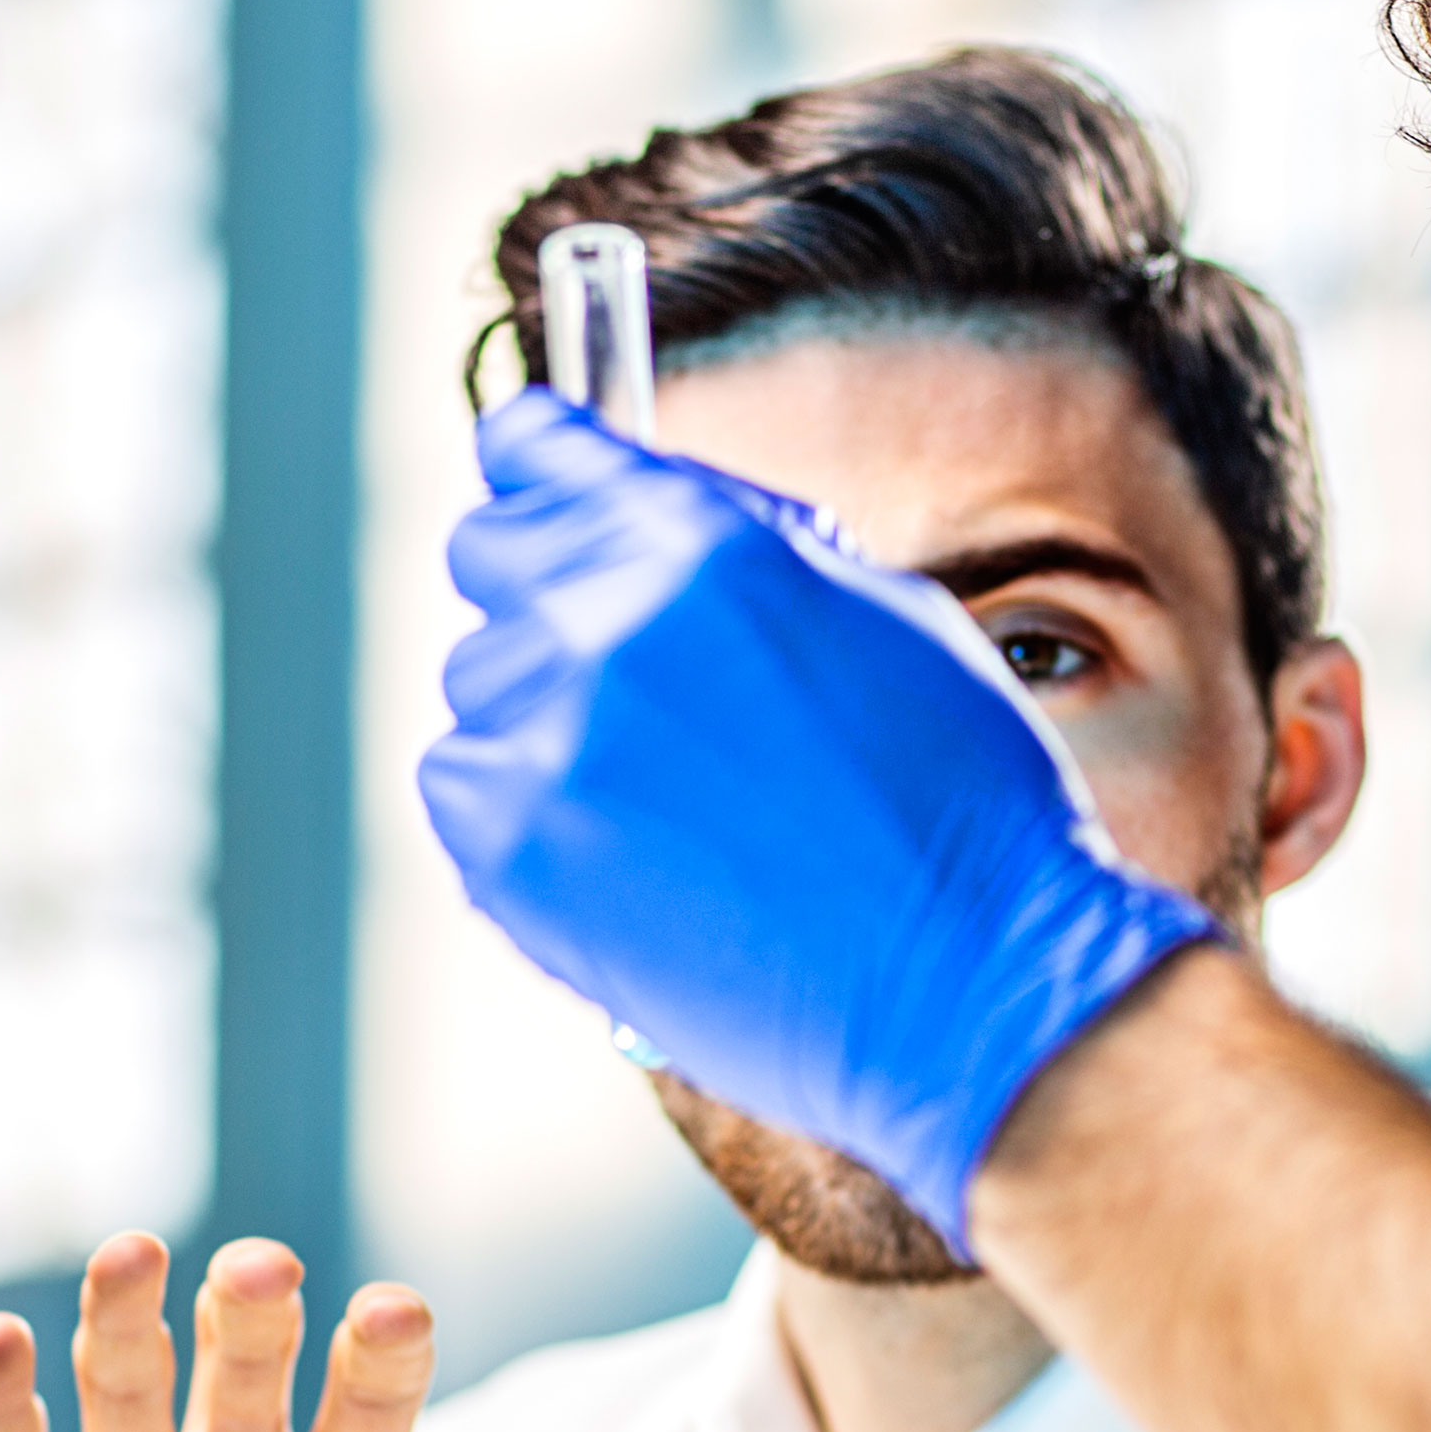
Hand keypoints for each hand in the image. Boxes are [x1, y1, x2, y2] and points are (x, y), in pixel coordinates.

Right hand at [0, 1233, 626, 1431]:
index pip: (374, 1406)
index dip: (382, 1355)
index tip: (391, 1316)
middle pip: (248, 1362)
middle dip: (253, 1309)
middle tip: (261, 1273)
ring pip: (127, 1379)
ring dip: (125, 1313)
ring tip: (133, 1258)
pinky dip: (3, 1396)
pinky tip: (5, 1343)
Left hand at [413, 389, 1217, 1250]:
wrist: (966, 984)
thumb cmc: (956, 803)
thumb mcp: (882, 612)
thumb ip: (740, 550)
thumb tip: (654, 515)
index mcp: (695, 540)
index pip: (535, 447)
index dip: (541, 466)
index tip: (537, 483)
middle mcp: (599, 621)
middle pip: (490, 556)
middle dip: (550, 588)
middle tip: (633, 670)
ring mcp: (544, 740)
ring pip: (483, 686)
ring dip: (548, 714)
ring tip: (666, 791)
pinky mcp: (508, 855)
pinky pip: (464, 793)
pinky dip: (524, 811)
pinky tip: (627, 848)